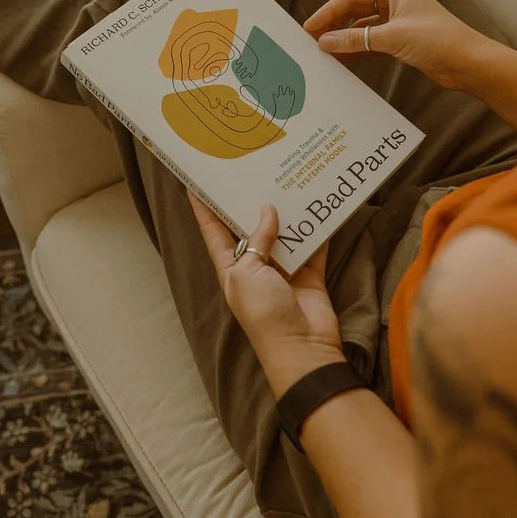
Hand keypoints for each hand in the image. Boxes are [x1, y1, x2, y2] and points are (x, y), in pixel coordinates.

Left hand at [187, 194, 344, 394]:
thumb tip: (269, 210)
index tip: (197, 181)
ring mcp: (283, 269)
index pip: (213, 231)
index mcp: (231, 267)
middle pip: (251, 227)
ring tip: (289, 179)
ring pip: (284, 232)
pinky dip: (317, 227)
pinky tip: (320, 203)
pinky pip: (313, 244)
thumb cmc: (263, 313)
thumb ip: (258, 240)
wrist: (301, 347)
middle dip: (251, 203)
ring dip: (287, 211)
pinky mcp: (309, 273)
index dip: (204, 207)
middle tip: (253, 170)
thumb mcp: (248, 273)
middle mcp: (255, 266)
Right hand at [304, 0, 482, 91]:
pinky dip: (358, 49)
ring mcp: (398, 20)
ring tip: (323, 52)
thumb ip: (356, 38)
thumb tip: (325, 41)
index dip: (328, 12)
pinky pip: (372, 42)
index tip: (310, 28)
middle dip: (335, 25)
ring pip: (362, 27)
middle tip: (312, 41)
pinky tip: (342, 59)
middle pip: (355, 10)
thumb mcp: (392, 37)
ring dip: (345, 39)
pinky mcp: (401, 39)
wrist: (468, 63)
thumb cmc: (437, 39)